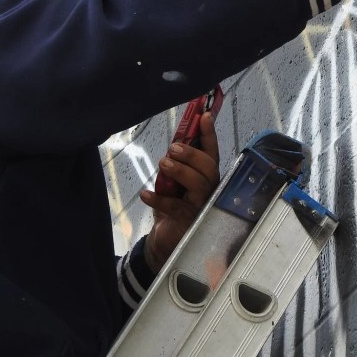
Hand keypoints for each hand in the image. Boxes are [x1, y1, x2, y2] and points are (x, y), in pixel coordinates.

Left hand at [140, 112, 219, 272]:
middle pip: (209, 167)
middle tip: (172, 148)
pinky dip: (159, 199)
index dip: (209, 134)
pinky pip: (175, 207)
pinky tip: (146, 194)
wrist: (164, 241)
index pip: (211, 152)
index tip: (204, 116)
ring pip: (199, 184)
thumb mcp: (172, 181)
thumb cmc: (172, 206)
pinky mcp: (188, 221)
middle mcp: (208, 189)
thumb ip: (176, 164)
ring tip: (163, 164)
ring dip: (180, 170)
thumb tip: (174, 142)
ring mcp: (201, 206)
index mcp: (205, 176)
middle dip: (192, 154)